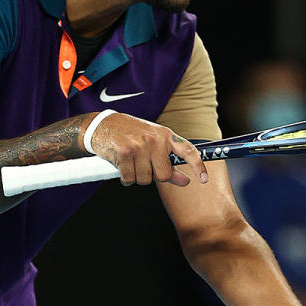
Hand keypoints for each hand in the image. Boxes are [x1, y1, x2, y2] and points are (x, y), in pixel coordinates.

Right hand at [88, 113, 207, 186]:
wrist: (102, 125)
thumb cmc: (130, 134)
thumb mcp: (153, 143)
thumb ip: (168, 161)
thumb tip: (185, 180)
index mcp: (165, 135)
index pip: (188, 150)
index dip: (198, 166)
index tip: (204, 179)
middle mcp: (154, 139)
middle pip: (163, 174)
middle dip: (153, 176)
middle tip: (143, 166)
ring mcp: (139, 146)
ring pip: (145, 179)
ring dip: (137, 177)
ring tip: (130, 163)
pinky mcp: (124, 153)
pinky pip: (129, 179)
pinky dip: (125, 178)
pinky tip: (121, 166)